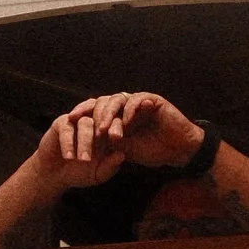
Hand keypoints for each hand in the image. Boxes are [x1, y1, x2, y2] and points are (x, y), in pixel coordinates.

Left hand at [34, 94, 203, 191]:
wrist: (179, 150)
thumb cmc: (153, 150)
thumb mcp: (125, 150)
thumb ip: (110, 143)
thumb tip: (91, 140)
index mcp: (117, 116)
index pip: (95, 109)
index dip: (82, 112)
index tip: (70, 121)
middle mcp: (126, 106)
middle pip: (103, 101)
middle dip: (93, 113)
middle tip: (86, 125)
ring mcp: (139, 101)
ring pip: (118, 98)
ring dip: (109, 112)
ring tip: (104, 128)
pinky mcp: (153, 100)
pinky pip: (137, 100)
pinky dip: (129, 110)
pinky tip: (125, 122)